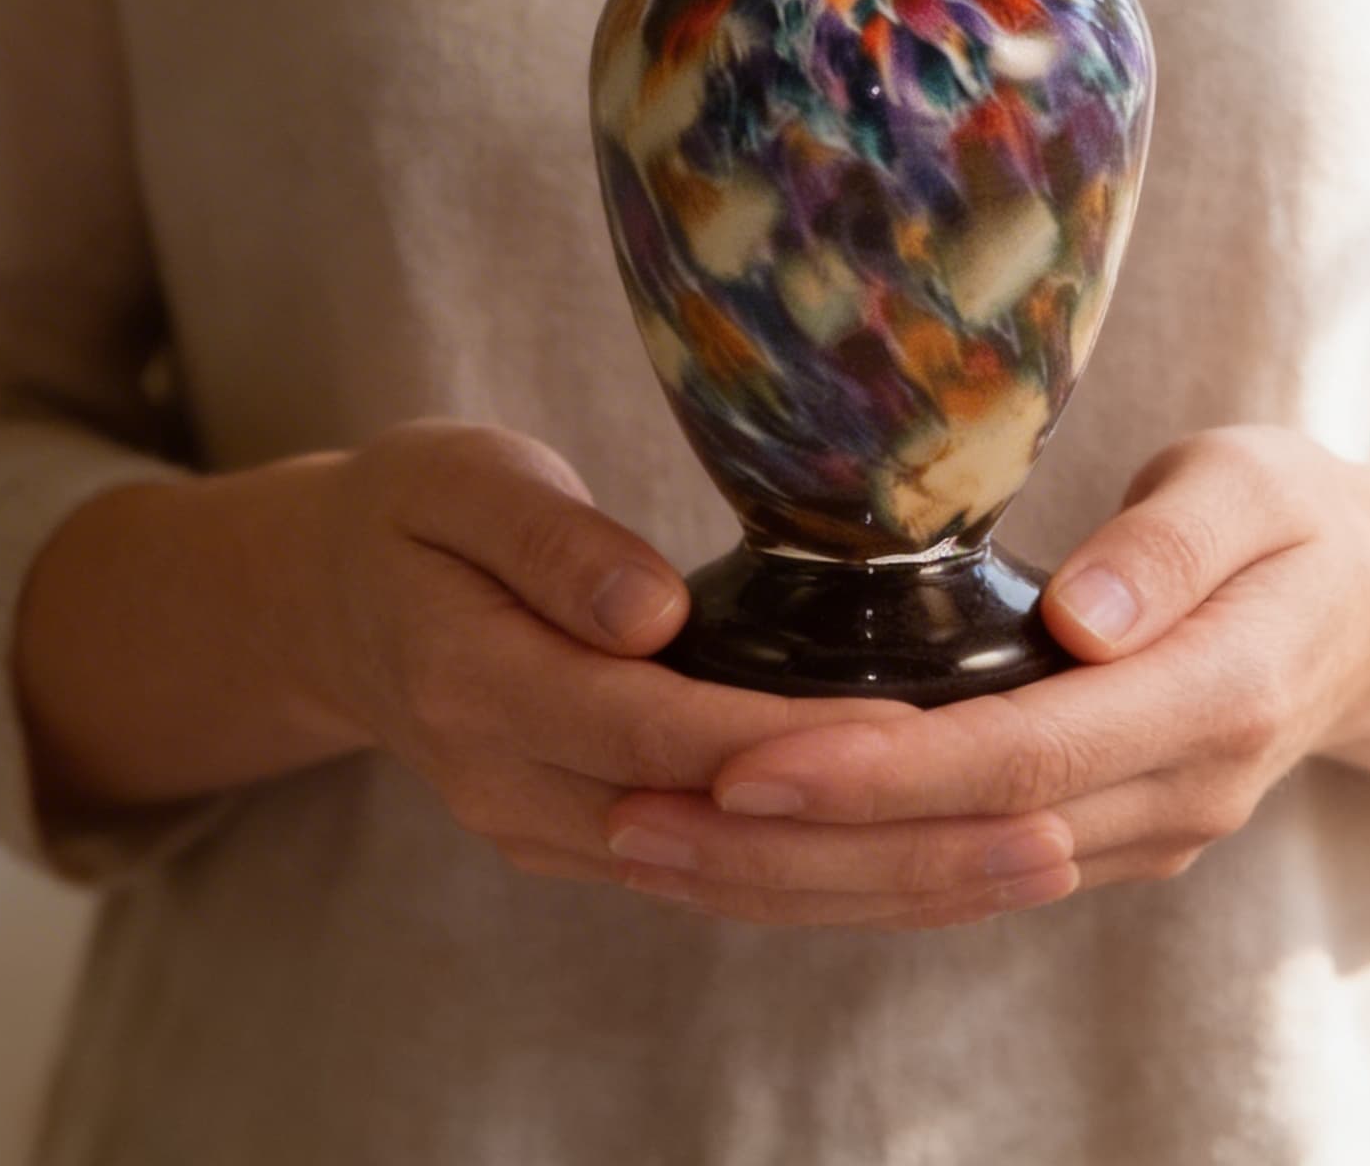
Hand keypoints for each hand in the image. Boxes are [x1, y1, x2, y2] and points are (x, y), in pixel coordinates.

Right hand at [235, 423, 1085, 926]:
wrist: (332, 608)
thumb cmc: (411, 517)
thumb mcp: (455, 480)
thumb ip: (548, 540)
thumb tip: (649, 610)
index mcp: (478, 683)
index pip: (657, 729)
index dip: (792, 745)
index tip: (921, 738)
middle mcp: (516, 788)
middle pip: (720, 839)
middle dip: (883, 846)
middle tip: (1037, 832)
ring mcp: (555, 834)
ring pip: (736, 887)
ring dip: (884, 888)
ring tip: (1031, 867)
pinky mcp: (595, 844)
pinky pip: (727, 885)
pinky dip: (837, 887)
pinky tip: (947, 874)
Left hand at [600, 426, 1369, 906]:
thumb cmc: (1304, 523)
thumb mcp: (1259, 484)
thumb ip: (1177, 544)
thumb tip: (1088, 619)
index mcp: (1216, 697)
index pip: (1021, 754)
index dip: (879, 769)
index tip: (745, 758)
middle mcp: (1176, 797)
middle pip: (960, 849)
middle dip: (792, 848)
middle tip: (634, 816)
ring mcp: (1142, 837)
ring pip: (948, 889)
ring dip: (796, 883)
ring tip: (647, 842)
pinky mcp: (1106, 844)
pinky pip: (963, 883)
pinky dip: (850, 880)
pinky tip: (742, 857)